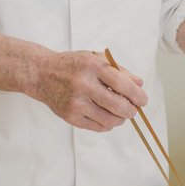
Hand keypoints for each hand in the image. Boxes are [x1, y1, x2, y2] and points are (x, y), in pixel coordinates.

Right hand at [31, 51, 146, 131]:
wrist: (41, 74)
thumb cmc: (72, 65)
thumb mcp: (95, 59)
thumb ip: (118, 70)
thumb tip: (139, 84)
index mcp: (92, 67)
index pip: (121, 84)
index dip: (136, 95)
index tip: (143, 100)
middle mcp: (84, 85)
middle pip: (118, 106)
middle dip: (131, 111)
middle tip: (133, 110)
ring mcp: (76, 102)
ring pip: (109, 120)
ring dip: (120, 119)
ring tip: (120, 114)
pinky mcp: (70, 116)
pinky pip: (97, 126)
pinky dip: (107, 124)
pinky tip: (106, 117)